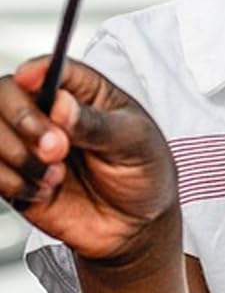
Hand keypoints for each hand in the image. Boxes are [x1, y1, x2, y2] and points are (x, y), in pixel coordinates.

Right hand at [0, 57, 179, 266]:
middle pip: (6, 94)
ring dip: (17, 156)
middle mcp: (49, 112)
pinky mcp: (12, 174)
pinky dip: (10, 181)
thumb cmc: (143, 172)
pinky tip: (43, 190)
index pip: (52, 68)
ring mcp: (26, 143)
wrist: (134, 224)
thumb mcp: (135, 144)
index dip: (37, 70)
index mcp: (85, 92)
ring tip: (56, 175)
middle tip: (57, 149)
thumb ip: (98, 124)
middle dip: (25, 121)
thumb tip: (62, 104)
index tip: (32, 81)